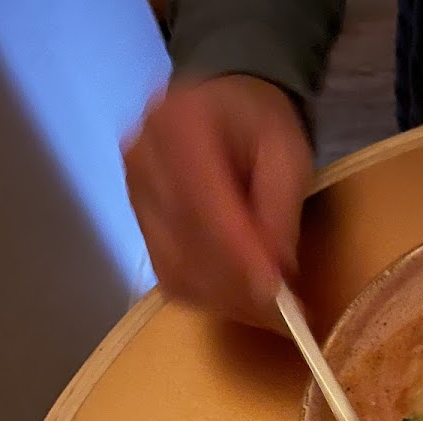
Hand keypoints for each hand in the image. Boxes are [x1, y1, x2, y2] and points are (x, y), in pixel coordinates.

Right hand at [124, 75, 311, 324]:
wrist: (221, 102)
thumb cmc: (260, 121)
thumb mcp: (288, 154)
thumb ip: (280, 213)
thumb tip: (277, 278)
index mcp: (179, 127)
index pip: (206, 211)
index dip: (242, 262)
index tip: (279, 299)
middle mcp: (144, 160)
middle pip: (187, 248)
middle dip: (238, 291)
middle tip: (283, 316)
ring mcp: (134, 193)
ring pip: (175, 269)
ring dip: (224, 300)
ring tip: (265, 310)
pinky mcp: (137, 220)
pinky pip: (168, 274)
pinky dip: (205, 295)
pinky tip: (236, 296)